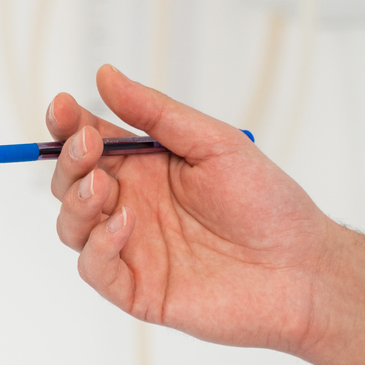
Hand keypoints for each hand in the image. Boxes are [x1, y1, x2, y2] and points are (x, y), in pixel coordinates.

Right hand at [49, 65, 364, 364]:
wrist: (301, 268)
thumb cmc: (267, 204)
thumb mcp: (214, 143)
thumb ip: (157, 113)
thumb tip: (105, 76)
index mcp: (145, 167)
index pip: (90, 142)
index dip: (68, 124)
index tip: (62, 107)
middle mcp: (130, 205)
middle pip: (71, 181)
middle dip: (69, 161)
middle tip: (88, 147)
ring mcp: (129, 247)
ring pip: (72, 224)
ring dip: (75, 201)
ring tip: (103, 187)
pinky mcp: (134, 288)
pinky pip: (93, 267)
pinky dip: (97, 245)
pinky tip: (122, 225)